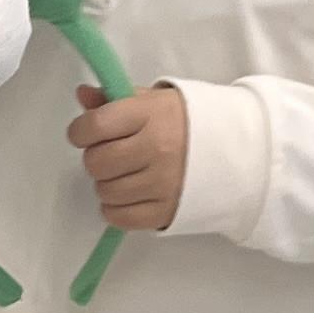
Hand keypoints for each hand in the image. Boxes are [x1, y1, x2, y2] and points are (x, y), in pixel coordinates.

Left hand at [68, 82, 188, 231]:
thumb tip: (82, 95)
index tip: (84, 133)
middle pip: (96, 162)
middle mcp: (157, 149)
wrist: (233, 149)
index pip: (95, 126)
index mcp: (150, 115)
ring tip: (124, 173)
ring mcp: (163, 183)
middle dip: (96, 158)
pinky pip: (120, 217)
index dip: (80, 131)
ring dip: (107, 183)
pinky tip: (127, 194)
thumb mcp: (151, 100)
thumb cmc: (185, 122)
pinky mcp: (166, 211)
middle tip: (110, 154)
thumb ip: (113, 99)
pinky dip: (116, 208)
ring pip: (105, 191)